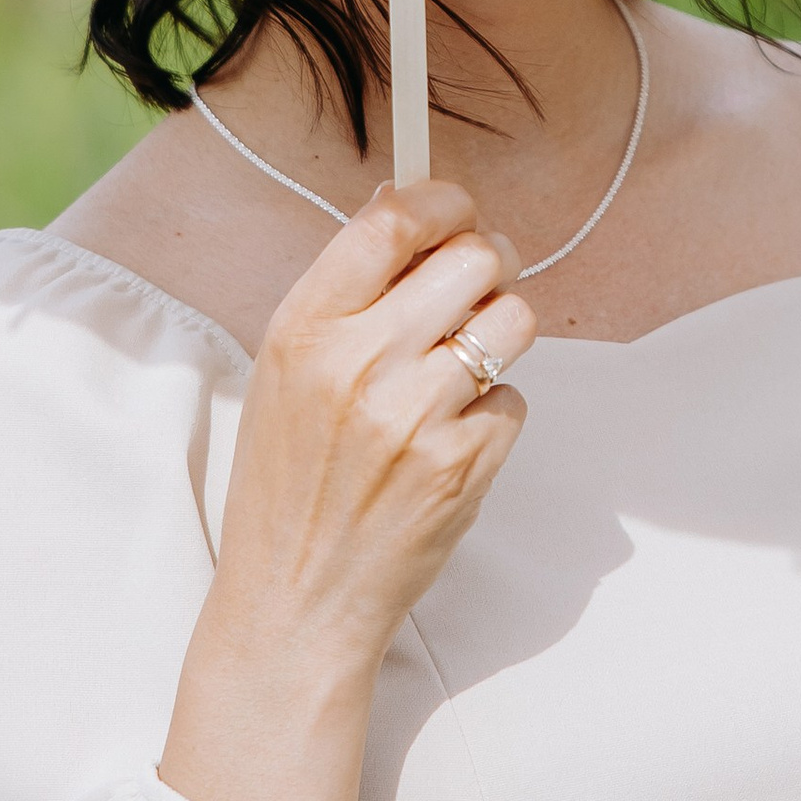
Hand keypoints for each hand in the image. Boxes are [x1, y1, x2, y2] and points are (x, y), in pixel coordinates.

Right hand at [158, 178, 534, 800]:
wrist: (293, 600)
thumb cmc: (290, 479)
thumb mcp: (285, 371)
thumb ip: (344, 290)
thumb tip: (404, 201)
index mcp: (304, 327)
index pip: (394, 220)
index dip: (442, 200)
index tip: (456, 211)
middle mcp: (359, 362)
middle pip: (473, 257)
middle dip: (491, 262)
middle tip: (481, 285)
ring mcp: (415, 416)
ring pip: (513, 320)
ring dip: (503, 334)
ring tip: (469, 364)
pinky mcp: (462, 466)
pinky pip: (514, 400)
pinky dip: (495, 414)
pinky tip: (452, 441)